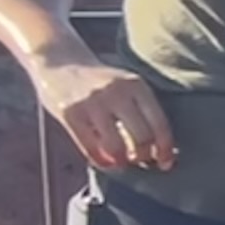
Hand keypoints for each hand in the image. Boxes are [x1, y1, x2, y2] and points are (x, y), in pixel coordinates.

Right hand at [29, 53, 174, 173]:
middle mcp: (117, 92)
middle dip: (143, 156)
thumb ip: (140, 109)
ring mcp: (93, 103)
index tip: (166, 163)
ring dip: (121, 161)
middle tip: (140, 162)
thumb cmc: (99, 80)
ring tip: (121, 163)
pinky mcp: (70, 113)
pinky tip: (104, 163)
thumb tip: (158, 148)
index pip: (159, 123)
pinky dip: (100, 161)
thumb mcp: (126, 85)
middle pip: (141, 137)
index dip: (165, 149)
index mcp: (137, 85)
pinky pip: (90, 147)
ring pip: (116, 145)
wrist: (59, 61)